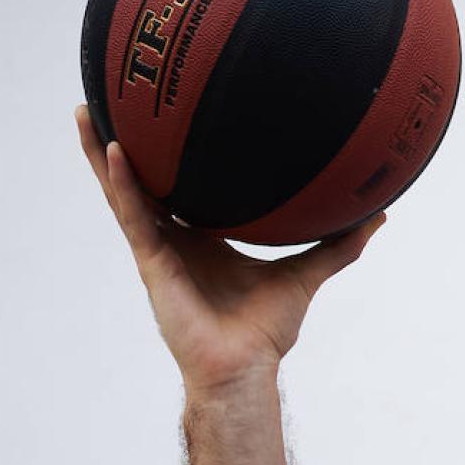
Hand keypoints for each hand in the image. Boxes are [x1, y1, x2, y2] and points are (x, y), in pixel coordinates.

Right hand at [76, 105, 382, 395]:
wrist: (245, 367)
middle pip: (141, 181)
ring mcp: (158, 250)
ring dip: (100, 153)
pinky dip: (123, 184)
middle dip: (120, 143)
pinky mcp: (152, 263)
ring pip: (122, 192)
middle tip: (108, 97)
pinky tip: (114, 151)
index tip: (166, 117)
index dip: (168, 157)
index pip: (180, 188)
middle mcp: (175, 239)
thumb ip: (338, 246)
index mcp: (202, 238)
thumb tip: (378, 216)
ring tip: (86, 110)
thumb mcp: (306, 274)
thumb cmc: (265, 331)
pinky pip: (134, 217)